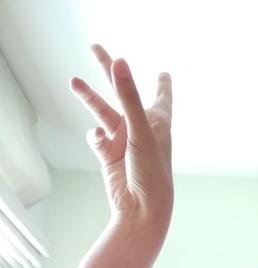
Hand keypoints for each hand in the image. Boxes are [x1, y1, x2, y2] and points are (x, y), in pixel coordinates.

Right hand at [70, 44, 172, 229]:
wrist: (141, 209)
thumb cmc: (151, 171)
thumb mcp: (140, 130)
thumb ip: (129, 96)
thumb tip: (119, 62)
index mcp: (157, 122)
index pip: (161, 97)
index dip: (162, 85)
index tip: (164, 75)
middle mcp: (139, 128)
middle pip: (122, 92)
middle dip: (108, 71)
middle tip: (94, 48)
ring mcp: (123, 141)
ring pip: (103, 111)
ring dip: (89, 97)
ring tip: (74, 82)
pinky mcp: (109, 154)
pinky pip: (96, 138)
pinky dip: (95, 138)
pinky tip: (100, 143)